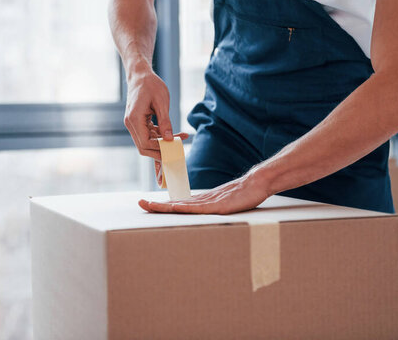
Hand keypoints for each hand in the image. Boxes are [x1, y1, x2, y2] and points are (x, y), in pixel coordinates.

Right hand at [124, 64, 187, 159]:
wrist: (140, 75)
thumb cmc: (151, 85)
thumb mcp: (162, 102)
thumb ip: (165, 122)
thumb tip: (169, 139)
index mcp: (134, 119)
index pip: (145, 143)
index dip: (159, 149)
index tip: (174, 148)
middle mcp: (131, 123)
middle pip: (144, 146)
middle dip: (160, 150)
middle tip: (177, 150)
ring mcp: (133, 123)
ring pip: (147, 141)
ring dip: (163, 143)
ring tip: (181, 138)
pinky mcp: (138, 122)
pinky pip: (149, 134)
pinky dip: (160, 136)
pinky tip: (174, 134)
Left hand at [139, 170, 270, 214]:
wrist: (257, 183)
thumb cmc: (243, 194)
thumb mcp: (225, 204)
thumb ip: (215, 208)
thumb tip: (205, 214)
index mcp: (203, 201)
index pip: (178, 204)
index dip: (162, 204)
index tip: (148, 203)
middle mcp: (202, 200)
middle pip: (175, 203)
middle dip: (157, 204)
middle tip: (140, 203)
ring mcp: (210, 202)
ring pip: (182, 205)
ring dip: (164, 205)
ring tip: (148, 205)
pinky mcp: (218, 206)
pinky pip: (198, 208)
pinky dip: (184, 209)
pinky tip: (173, 208)